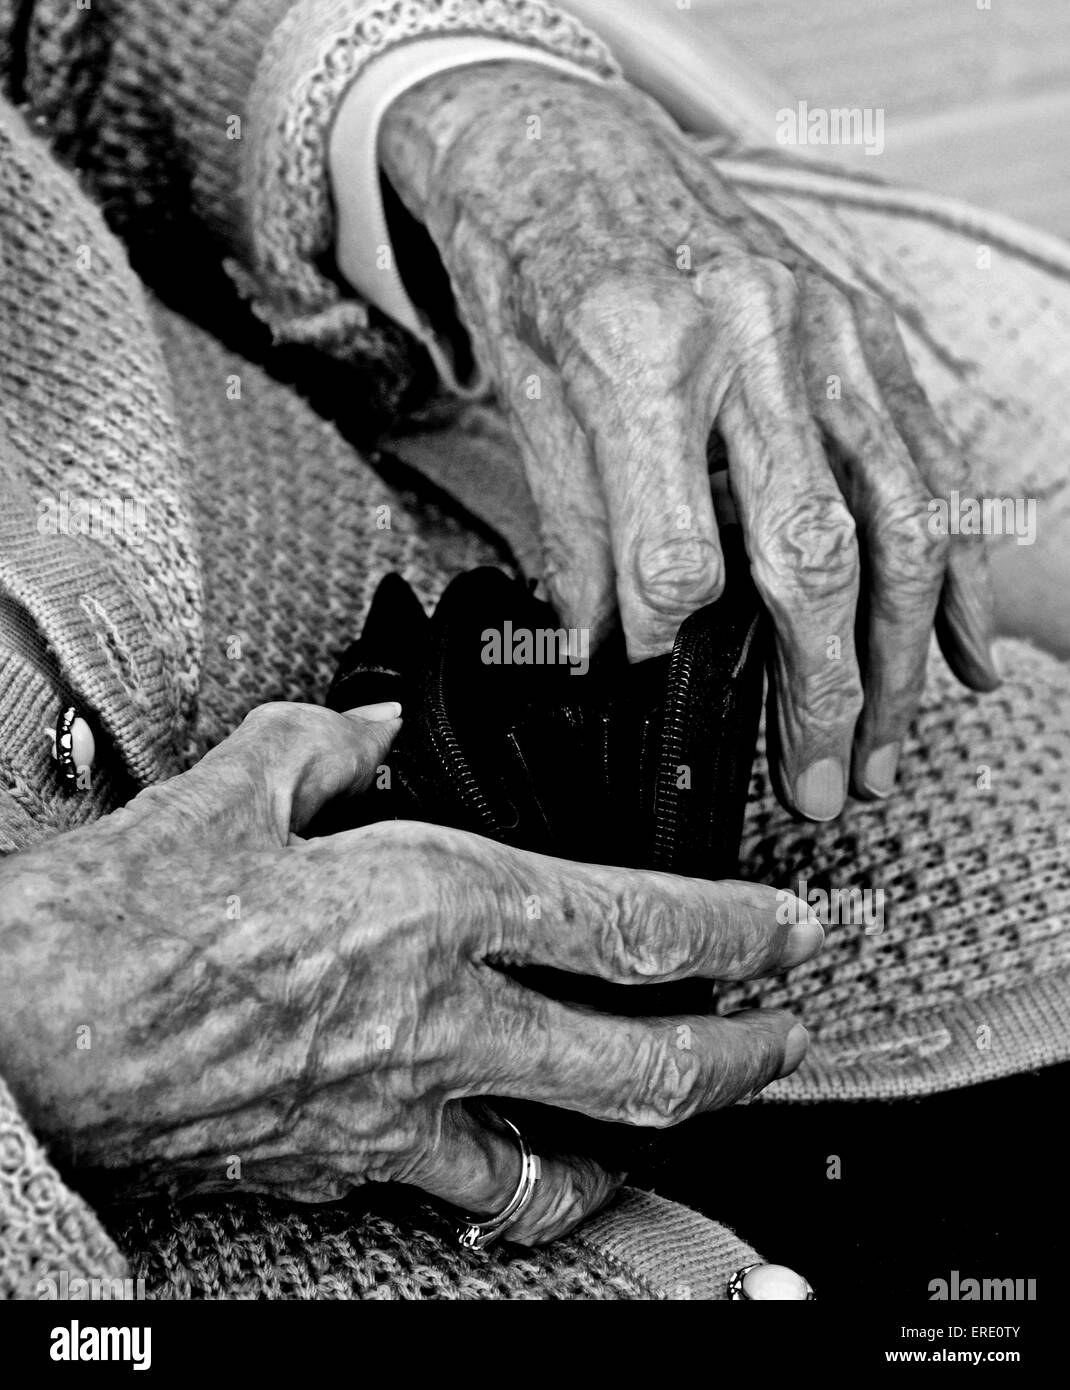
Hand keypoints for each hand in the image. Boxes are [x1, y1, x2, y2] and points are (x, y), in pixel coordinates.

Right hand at [0, 703, 819, 1244]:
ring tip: (680, 1117)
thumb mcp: (239, 782)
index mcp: (430, 907)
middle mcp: (435, 1022)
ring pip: (568, 1163)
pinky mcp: (342, 1167)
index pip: (631, 924)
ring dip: (643, 1143)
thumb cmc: (120, 917)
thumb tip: (372, 733)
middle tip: (784, 1036)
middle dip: (741, 1058)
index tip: (794, 931)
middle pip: (643, 1068)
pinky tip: (529, 1162)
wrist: (25, 1032)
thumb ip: (332, 744)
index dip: (738, 931)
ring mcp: (394, 1113)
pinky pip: (460, 1192)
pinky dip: (514, 1180)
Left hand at [367, 64, 998, 820]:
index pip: (676, 549)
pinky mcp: (868, 339)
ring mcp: (829, 333)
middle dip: (824, 690)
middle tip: (822, 782)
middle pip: (812, 552)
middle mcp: (755, 341)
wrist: (571, 148)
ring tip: (887, 751)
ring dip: (901, 656)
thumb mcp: (526, 404)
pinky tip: (958, 657)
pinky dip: (950, 577)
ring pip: (899, 522)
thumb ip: (578, 538)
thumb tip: (613, 659)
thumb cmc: (538, 270)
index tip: (661, 692)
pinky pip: (931, 470)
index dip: (668, 645)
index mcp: (644, 356)